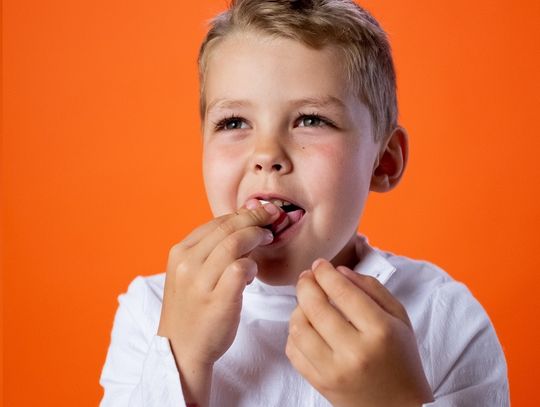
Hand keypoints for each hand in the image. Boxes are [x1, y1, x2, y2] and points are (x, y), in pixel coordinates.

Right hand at [157, 199, 280, 404]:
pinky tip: (253, 273)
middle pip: (227, 228)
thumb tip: (242, 224)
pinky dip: (252, 265)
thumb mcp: (190, 273)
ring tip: (267, 240)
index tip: (261, 211)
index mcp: (179, 252)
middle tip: (273, 217)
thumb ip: (210, 250)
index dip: (242, 213)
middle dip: (255, 218)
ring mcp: (200, 282)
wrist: (181, 349)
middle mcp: (187, 264)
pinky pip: (241, 269)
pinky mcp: (217, 300)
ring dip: (256, 237)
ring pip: (234, 243)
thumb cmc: (192, 308)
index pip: (215, 223)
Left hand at [286, 259, 432, 406]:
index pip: (343, 292)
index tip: (319, 264)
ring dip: (297, 308)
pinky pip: (293, 351)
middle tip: (307, 277)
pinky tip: (306, 327)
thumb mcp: (399, 318)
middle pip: (315, 307)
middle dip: (306, 284)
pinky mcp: (320, 384)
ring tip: (306, 303)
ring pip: (298, 328)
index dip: (325, 272)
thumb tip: (339, 271)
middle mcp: (355, 351)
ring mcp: (334, 371)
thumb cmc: (401, 359)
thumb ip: (372, 288)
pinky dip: (294, 333)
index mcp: (380, 331)